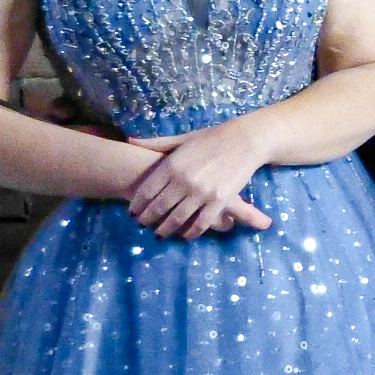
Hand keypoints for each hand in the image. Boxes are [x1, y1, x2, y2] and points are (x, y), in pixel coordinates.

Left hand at [126, 121, 273, 240]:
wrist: (244, 140)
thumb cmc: (211, 138)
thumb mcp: (182, 139)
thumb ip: (156, 143)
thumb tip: (130, 140)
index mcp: (172, 165)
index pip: (147, 191)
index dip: (137, 205)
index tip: (133, 213)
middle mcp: (184, 181)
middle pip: (159, 207)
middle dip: (148, 219)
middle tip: (143, 225)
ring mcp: (201, 193)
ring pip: (177, 218)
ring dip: (165, 229)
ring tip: (160, 234)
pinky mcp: (219, 201)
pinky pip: (201, 223)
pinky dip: (191, 233)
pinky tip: (185, 236)